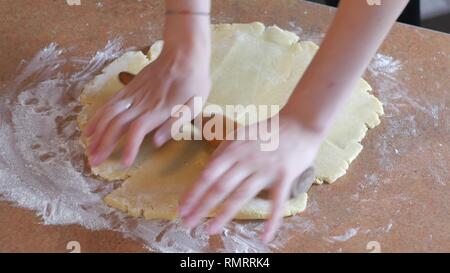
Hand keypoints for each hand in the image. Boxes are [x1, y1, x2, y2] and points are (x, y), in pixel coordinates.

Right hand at [84, 41, 210, 166]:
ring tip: (88, 150)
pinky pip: (109, 104)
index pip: (138, 131)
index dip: (129, 147)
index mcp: (159, 110)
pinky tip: (90, 128)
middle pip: (117, 125)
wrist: (183, 53)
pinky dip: (97, 117)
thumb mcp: (194, 104)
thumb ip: (175, 123)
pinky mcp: (129, 89)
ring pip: (109, 114)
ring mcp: (133, 95)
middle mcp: (142, 104)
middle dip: (104, 145)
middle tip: (94, 162)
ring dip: (97, 133)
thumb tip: (157, 142)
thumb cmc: (193, 81)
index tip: (123, 163)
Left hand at [179, 110, 324, 242]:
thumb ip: (225, 152)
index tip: (182, 207)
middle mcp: (246, 159)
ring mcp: (265, 169)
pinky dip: (271, 221)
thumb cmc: (268, 130)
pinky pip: (276, 203)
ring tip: (209, 229)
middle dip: (201, 206)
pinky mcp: (284, 177)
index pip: (208, 173)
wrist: (300, 123)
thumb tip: (207, 170)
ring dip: (223, 214)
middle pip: (219, 186)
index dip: (194, 191)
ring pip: (240, 195)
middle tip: (188, 222)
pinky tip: (264, 237)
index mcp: (233, 148)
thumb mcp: (240, 134)